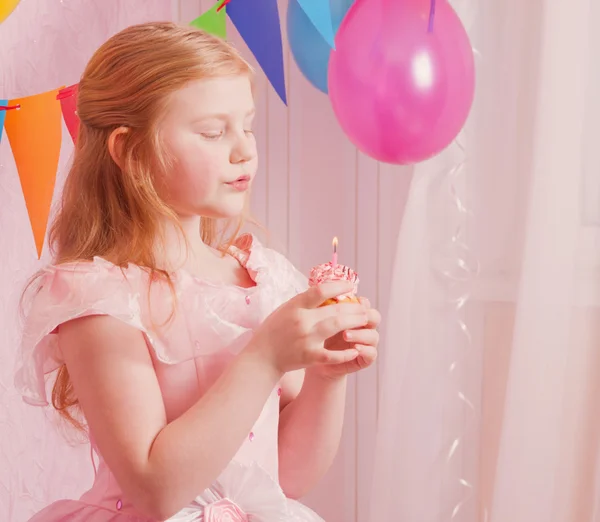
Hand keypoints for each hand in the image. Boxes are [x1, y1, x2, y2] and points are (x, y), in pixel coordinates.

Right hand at [246, 281, 369, 373]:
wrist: (262, 356)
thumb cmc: (274, 330)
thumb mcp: (285, 309)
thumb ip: (304, 301)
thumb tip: (327, 289)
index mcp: (295, 306)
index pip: (320, 291)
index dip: (338, 286)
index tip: (350, 285)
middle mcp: (301, 320)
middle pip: (334, 309)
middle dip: (353, 307)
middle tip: (364, 307)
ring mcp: (306, 339)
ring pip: (337, 326)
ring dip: (354, 322)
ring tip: (364, 320)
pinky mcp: (310, 357)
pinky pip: (333, 354)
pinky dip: (346, 352)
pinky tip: (356, 349)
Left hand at [313, 297, 380, 379]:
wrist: (313, 360)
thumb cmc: (316, 337)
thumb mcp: (318, 320)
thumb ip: (325, 307)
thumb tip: (324, 291)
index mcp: (354, 315)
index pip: (364, 304)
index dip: (362, 302)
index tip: (355, 300)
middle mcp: (363, 327)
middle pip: (374, 317)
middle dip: (365, 316)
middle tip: (353, 317)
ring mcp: (366, 343)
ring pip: (374, 335)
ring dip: (361, 334)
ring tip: (345, 335)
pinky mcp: (365, 359)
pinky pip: (371, 354)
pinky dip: (364, 350)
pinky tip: (355, 349)